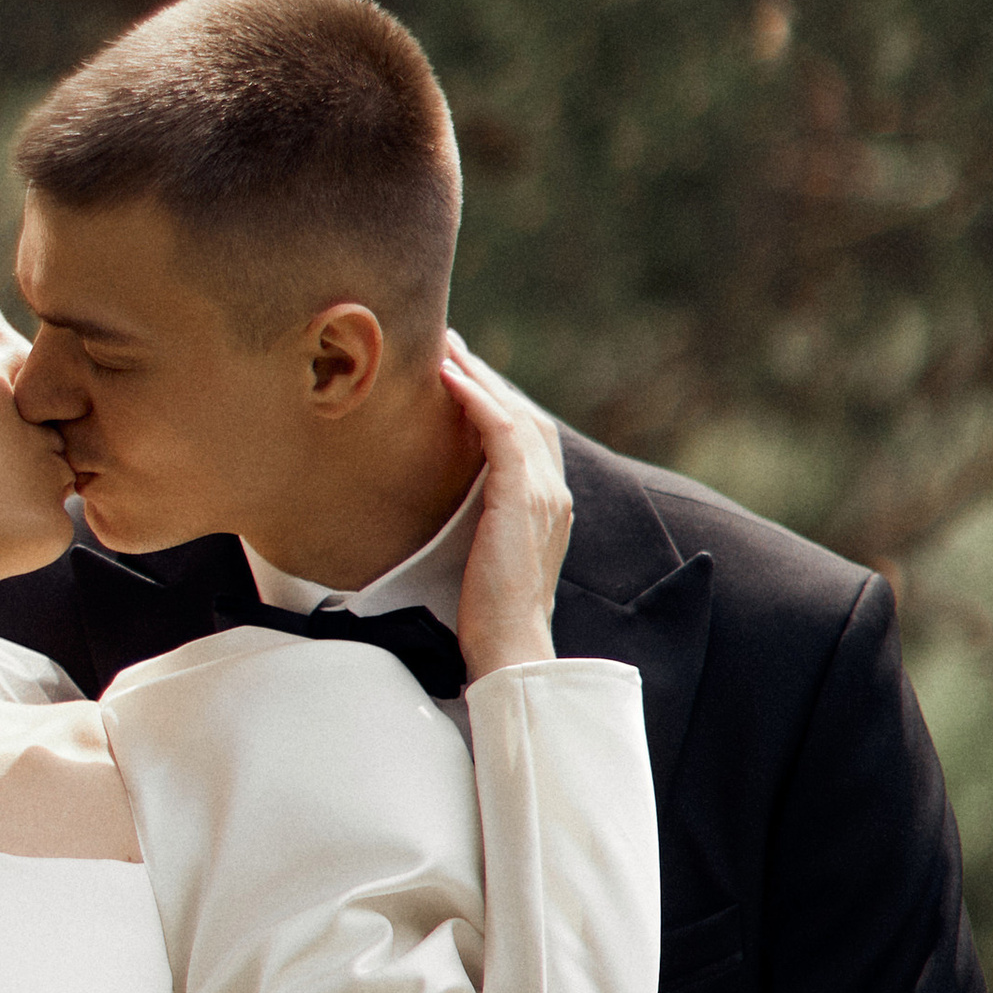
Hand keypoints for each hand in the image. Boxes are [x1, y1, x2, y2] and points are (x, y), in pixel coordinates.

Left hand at [441, 332, 571, 677]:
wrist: (509, 648)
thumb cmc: (487, 616)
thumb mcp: (483, 558)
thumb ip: (477, 527)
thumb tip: (440, 510)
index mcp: (547, 505)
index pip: (526, 434)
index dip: (495, 398)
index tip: (460, 373)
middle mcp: (552, 491)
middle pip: (523, 412)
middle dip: (486, 376)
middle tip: (449, 344)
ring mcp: (542, 492)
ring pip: (514, 412)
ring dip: (478, 375)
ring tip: (444, 347)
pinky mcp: (521, 498)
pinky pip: (501, 431)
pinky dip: (476, 399)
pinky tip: (448, 378)